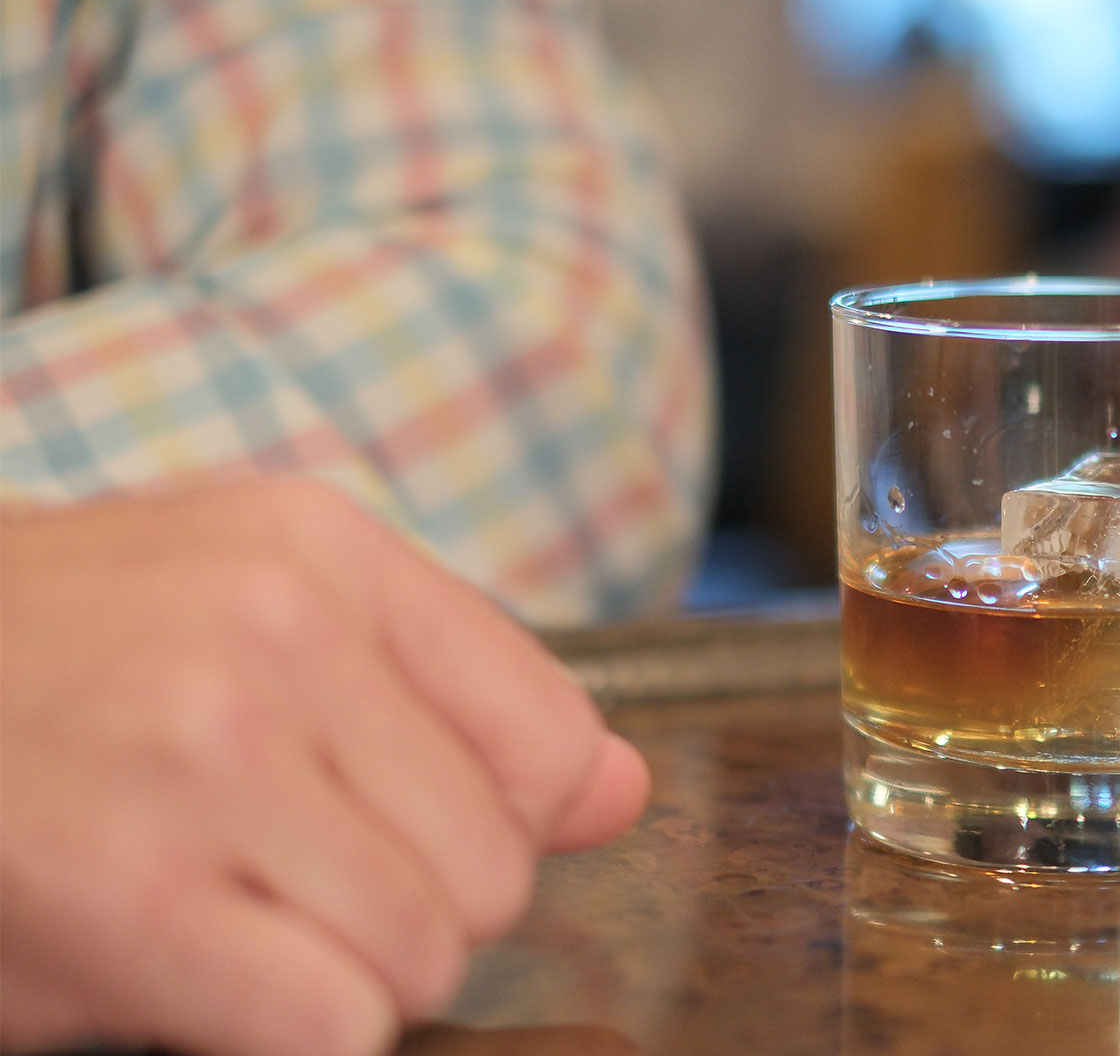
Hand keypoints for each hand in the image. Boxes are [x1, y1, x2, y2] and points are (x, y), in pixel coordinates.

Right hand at [0, 480, 649, 1055]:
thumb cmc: (41, 666)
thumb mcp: (246, 616)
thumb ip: (450, 695)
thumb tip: (621, 791)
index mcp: (320, 553)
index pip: (549, 738)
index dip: (496, 824)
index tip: (395, 832)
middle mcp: (275, 633)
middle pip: (493, 868)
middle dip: (408, 916)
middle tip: (278, 889)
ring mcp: (201, 757)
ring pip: (423, 956)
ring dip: (339, 982)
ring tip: (225, 926)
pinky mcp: (123, 892)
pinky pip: (331, 1028)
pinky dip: (286, 1037)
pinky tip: (197, 984)